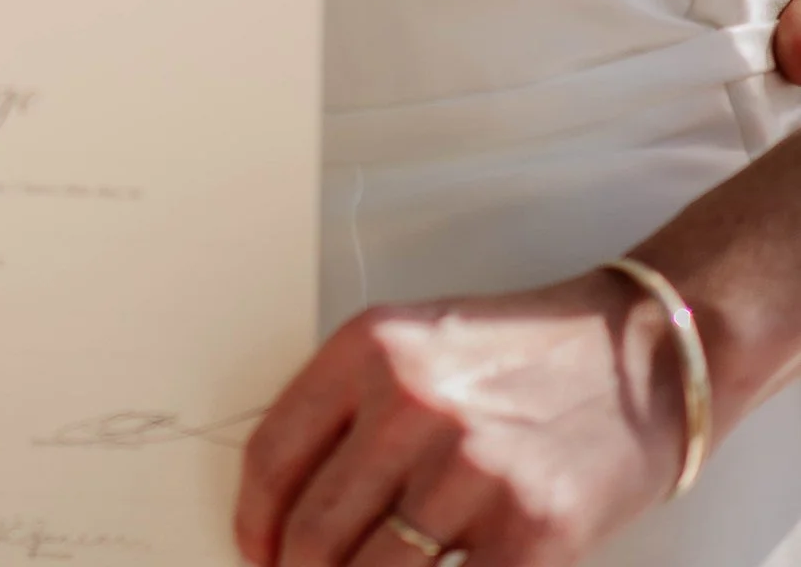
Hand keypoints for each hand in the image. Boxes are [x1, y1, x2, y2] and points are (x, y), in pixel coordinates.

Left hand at [234, 273, 682, 566]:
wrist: (638, 358)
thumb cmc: (524, 357)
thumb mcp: (419, 346)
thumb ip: (351, 407)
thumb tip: (290, 500)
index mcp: (371, 349)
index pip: (272, 455)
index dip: (253, 522)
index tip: (255, 552)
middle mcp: (412, 406)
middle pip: (314, 531)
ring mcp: (472, 472)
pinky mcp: (529, 532)